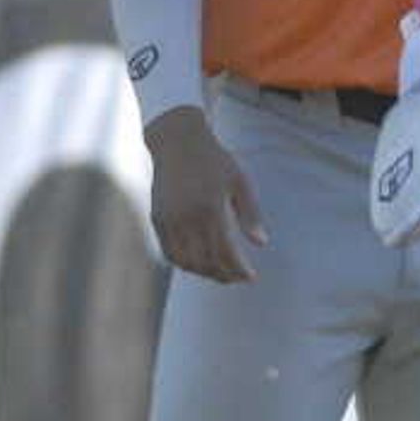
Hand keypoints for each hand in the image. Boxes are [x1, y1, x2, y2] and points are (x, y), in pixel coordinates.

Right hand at [143, 106, 266, 282]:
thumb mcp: (239, 181)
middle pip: (206, 262)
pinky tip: (199, 264)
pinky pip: (170, 252)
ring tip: (221, 273)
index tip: (250, 277)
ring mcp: (170, 220)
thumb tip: (261, 243)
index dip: (239, 270)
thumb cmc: (214, 160)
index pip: (226, 252)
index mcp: (211, 208)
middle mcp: (187, 218)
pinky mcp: (158, 219)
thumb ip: (250, 213)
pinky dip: (185, 264)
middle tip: (238, 278)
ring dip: (204, 273)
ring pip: (186, 262)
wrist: (177, 142)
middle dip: (224, 275)